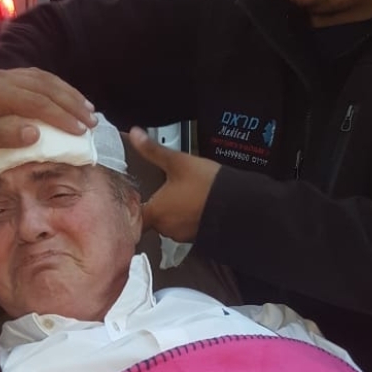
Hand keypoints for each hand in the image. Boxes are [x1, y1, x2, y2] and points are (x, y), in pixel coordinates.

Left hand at [0, 68, 97, 159]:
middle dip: (72, 104)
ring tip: (88, 110)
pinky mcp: (6, 79)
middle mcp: (3, 79)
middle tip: (93, 122)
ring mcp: (5, 76)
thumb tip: (34, 133)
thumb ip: (2, 137)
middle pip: (46, 87)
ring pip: (45, 79)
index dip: (61, 117)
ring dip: (69, 94)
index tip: (80, 131)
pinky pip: (38, 78)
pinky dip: (57, 88)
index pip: (37, 102)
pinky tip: (68, 98)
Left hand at [130, 128, 219, 242]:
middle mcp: (166, 228)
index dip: (133, 208)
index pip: (135, 217)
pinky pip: (185, 228)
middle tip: (166, 191)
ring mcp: (182, 235)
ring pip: (170, 224)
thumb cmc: (206, 185)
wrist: (238, 203)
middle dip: (158, 206)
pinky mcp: (196, 237)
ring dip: (173, 213)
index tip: (136, 199)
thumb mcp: (177, 161)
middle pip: (153, 219)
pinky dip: (187, 218)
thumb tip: (135, 135)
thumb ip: (152, 150)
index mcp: (156, 212)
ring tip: (182, 196)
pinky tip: (194, 205)